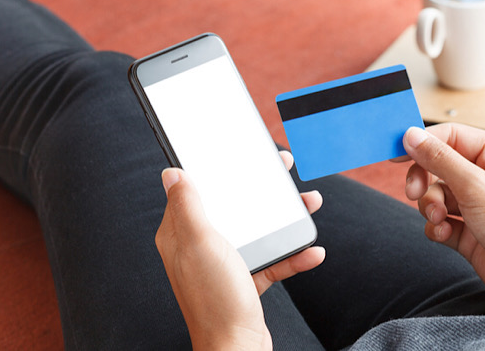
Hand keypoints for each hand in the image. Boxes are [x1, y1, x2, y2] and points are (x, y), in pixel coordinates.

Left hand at [155, 151, 324, 349]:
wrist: (238, 350)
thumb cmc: (215, 300)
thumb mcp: (200, 244)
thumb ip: (187, 206)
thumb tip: (172, 173)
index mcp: (182, 235)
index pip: (196, 191)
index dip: (217, 169)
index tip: (241, 153)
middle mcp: (200, 248)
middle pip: (233, 207)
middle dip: (260, 189)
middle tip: (282, 170)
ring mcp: (224, 265)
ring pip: (257, 231)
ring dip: (285, 219)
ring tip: (309, 204)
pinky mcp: (246, 282)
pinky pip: (272, 261)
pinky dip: (293, 256)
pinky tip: (313, 252)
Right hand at [402, 123, 484, 320]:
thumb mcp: (476, 188)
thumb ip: (440, 160)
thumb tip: (411, 136)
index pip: (451, 136)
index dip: (422, 143)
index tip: (395, 152)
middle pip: (437, 165)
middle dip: (423, 180)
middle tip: (413, 192)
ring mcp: (476, 202)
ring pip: (434, 193)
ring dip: (430, 206)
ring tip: (440, 219)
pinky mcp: (467, 228)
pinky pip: (437, 218)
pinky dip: (435, 226)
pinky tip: (444, 234)